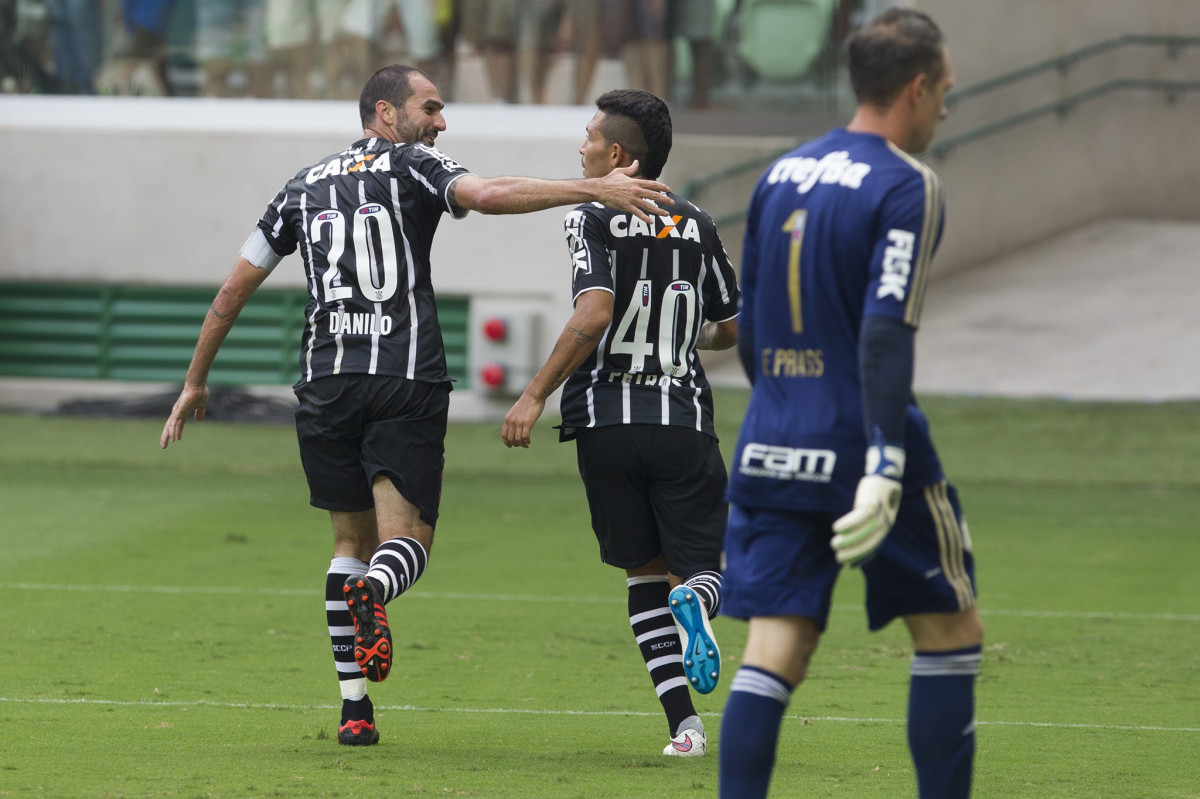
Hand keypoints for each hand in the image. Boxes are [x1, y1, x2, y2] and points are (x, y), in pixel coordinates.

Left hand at [160, 383, 208, 448]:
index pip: (177, 424)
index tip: (176, 440)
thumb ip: (200, 412)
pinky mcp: (178, 411)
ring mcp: (177, 412)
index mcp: (182, 411)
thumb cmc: (199, 392)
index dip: (176, 431)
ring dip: (166, 436)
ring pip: (169, 426)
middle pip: (169, 426)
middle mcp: (177, 412)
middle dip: (166, 436)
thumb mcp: (201, 405)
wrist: (197, 385)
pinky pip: (174, 424)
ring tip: (164, 446)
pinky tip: (172, 439)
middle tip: (163, 446)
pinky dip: (172, 432)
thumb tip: (198, 419)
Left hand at [501, 393, 545, 448]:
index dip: (506, 442)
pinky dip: (527, 441)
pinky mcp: (527, 423)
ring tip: (526, 445)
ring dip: (522, 444)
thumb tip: (514, 428)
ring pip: (518, 439)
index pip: (504, 435)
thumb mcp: (515, 411)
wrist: (533, 395)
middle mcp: (512, 421)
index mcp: (508, 419)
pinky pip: (525, 436)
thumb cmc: (526, 403)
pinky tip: (529, 442)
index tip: (510, 446)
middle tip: (521, 445)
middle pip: (511, 439)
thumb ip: (513, 419)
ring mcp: (519, 422)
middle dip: (515, 444)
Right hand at [597, 161, 673, 223]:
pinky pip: (638, 213)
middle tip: (672, 202)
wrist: (599, 189)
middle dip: (664, 199)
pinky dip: (645, 218)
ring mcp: (632, 199)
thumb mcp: (620, 172)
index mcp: (635, 182)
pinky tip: (651, 221)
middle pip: (654, 195)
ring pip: (649, 205)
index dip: (661, 187)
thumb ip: (631, 169)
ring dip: (659, 210)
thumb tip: (637, 162)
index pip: (652, 184)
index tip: (669, 189)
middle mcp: (636, 190)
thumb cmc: (608, 180)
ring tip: (666, 214)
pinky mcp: (626, 206)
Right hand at [831, 441, 904, 565]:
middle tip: (838, 557)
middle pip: (868, 543)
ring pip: (862, 532)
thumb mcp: (878, 513)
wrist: (886, 475)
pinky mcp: (870, 503)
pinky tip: (836, 528)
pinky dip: (846, 524)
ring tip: (834, 543)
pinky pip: (857, 518)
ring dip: (847, 540)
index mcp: (887, 527)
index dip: (859, 557)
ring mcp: (878, 513)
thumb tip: (859, 539)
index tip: (847, 563)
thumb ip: (871, 528)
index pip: (873, 548)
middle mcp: (885, 523)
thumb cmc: (879, 496)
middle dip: (852, 553)